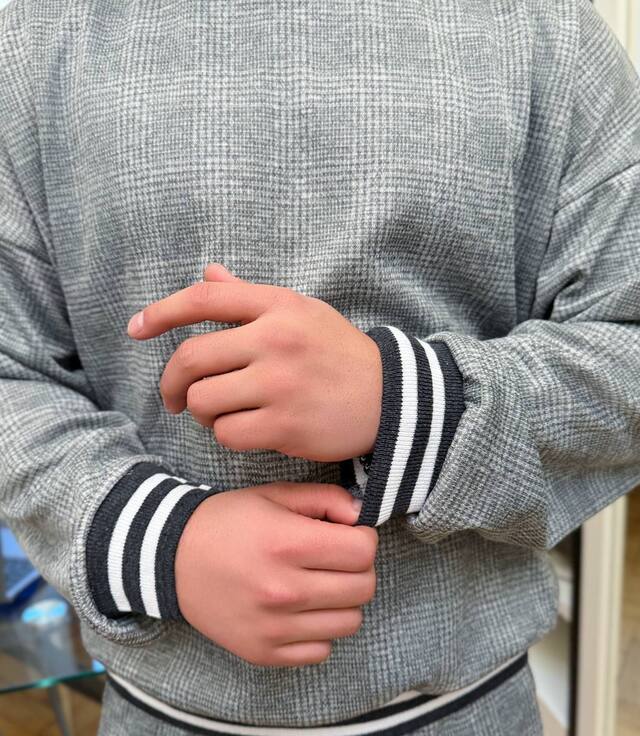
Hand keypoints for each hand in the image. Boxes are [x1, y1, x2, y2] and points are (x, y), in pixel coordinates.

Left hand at [126, 262, 381, 460]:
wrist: (391, 398)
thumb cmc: (339, 354)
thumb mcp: (302, 313)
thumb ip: (250, 296)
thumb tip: (207, 273)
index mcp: (278, 305)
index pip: (205, 299)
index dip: (161, 312)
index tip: (136, 328)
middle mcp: (275, 340)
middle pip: (191, 358)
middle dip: (171, 382)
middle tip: (174, 397)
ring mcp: (280, 384)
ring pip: (204, 400)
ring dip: (202, 412)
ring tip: (220, 412)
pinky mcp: (286, 424)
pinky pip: (227, 433)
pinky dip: (227, 434)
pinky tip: (244, 429)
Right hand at [174, 481, 377, 666]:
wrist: (171, 560)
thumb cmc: (226, 523)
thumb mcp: (272, 495)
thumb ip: (324, 499)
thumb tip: (360, 516)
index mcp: (286, 544)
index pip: (363, 551)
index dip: (362, 539)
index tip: (347, 536)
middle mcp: (282, 590)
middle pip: (363, 587)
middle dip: (358, 568)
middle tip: (336, 559)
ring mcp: (273, 627)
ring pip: (350, 622)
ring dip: (342, 601)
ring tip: (318, 584)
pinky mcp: (263, 652)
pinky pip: (322, 650)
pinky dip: (319, 631)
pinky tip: (300, 610)